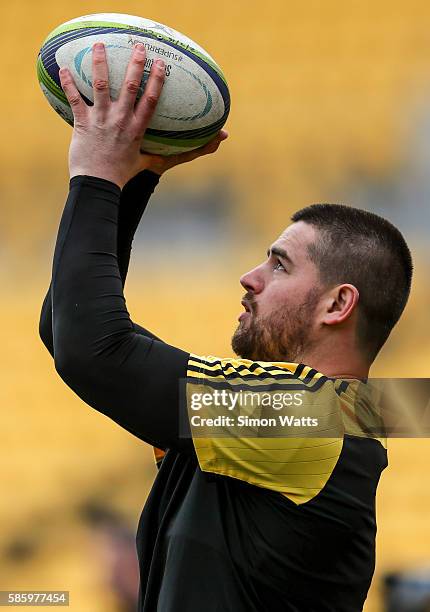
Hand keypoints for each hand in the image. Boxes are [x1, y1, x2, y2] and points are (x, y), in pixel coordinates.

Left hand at [59, 42, 227, 187]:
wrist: (98, 184)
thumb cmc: (123, 174)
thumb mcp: (149, 162)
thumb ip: (173, 154)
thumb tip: (201, 155)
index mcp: (137, 129)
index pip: (150, 100)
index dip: (156, 80)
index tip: (160, 63)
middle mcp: (121, 120)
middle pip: (129, 86)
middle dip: (135, 64)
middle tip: (138, 46)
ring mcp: (101, 120)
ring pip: (101, 85)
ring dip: (101, 62)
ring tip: (100, 45)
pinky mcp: (83, 122)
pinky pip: (75, 98)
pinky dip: (69, 82)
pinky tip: (65, 68)